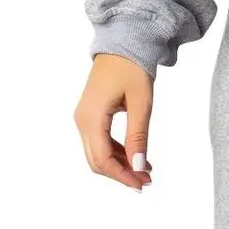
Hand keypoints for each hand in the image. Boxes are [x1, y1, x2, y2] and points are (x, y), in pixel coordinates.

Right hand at [76, 53, 156, 189]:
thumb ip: (138, 136)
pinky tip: (136, 156)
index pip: (102, 159)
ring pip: (98, 153)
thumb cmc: (132, 68)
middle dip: (121, 174)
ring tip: (145, 170)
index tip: (142, 185)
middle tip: (146, 181)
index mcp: (91, 118)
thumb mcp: (140, 103)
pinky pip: (100, 141)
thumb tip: (138, 167)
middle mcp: (82, 121)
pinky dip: (117, 152)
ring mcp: (84, 118)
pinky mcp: (90, 115)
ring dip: (120, 165)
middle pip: (97, 161)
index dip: (122, 176)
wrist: (122, 43)